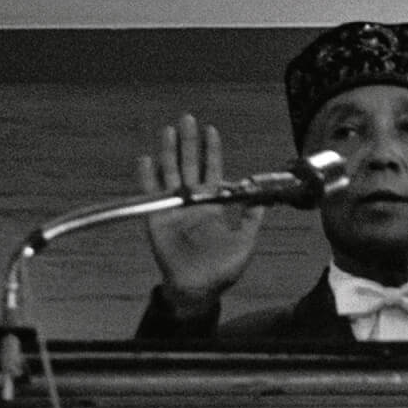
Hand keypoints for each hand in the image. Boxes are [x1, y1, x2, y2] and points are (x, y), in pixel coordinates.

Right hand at [135, 115, 266, 315]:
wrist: (198, 288)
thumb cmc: (222, 269)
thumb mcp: (245, 243)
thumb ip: (252, 219)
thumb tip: (263, 198)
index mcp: (214, 205)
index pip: (212, 170)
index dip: (211, 151)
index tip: (211, 130)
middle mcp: (193, 201)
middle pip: (189, 165)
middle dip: (189, 142)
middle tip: (187, 119)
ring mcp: (174, 208)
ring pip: (170, 174)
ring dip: (168, 152)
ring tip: (167, 130)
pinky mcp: (157, 219)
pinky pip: (151, 194)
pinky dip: (147, 178)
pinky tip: (145, 160)